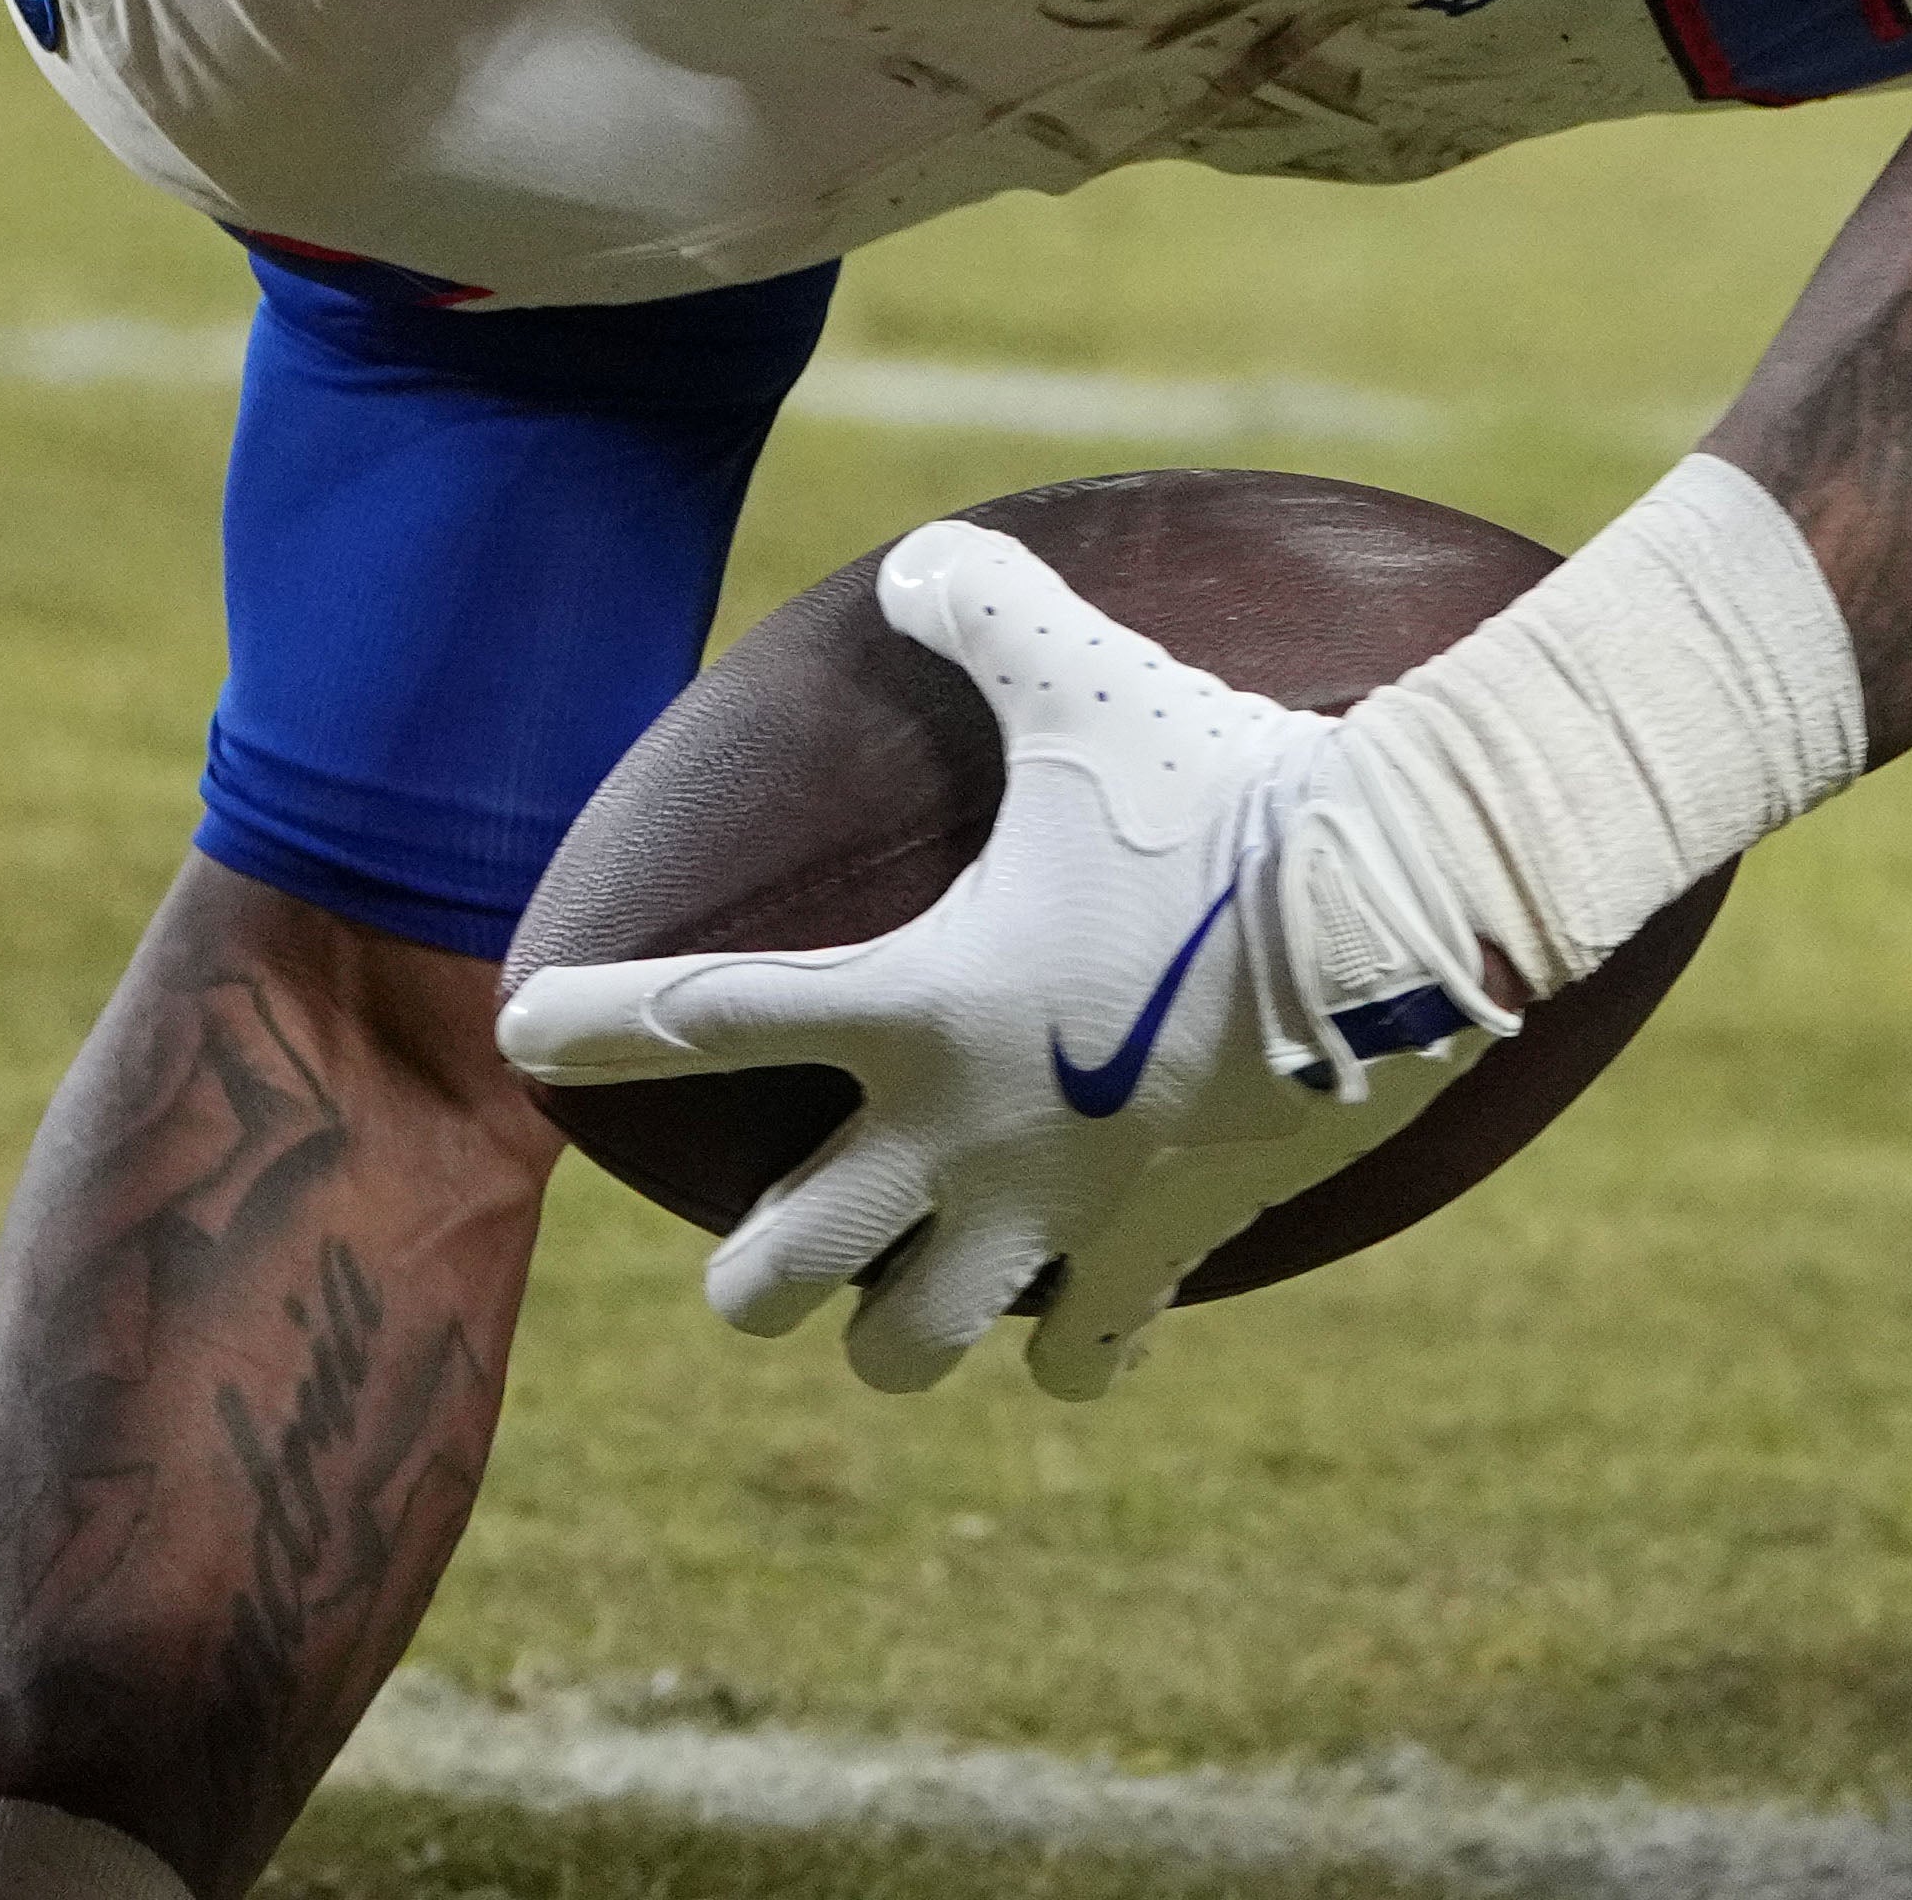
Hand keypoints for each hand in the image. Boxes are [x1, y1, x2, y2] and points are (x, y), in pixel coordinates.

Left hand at [493, 520, 1498, 1397]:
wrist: (1391, 917)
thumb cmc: (1230, 796)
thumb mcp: (1096, 683)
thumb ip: (988, 614)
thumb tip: (920, 560)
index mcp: (914, 1004)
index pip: (699, 1019)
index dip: (594, 1028)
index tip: (519, 1038)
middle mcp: (960, 1133)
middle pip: (777, 1270)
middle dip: (750, 1278)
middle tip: (763, 1254)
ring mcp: (1058, 1210)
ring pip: (907, 1349)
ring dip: (893, 1334)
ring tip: (906, 1308)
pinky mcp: (1161, 1247)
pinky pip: (1083, 1351)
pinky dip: (1072, 1347)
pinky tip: (1077, 1328)